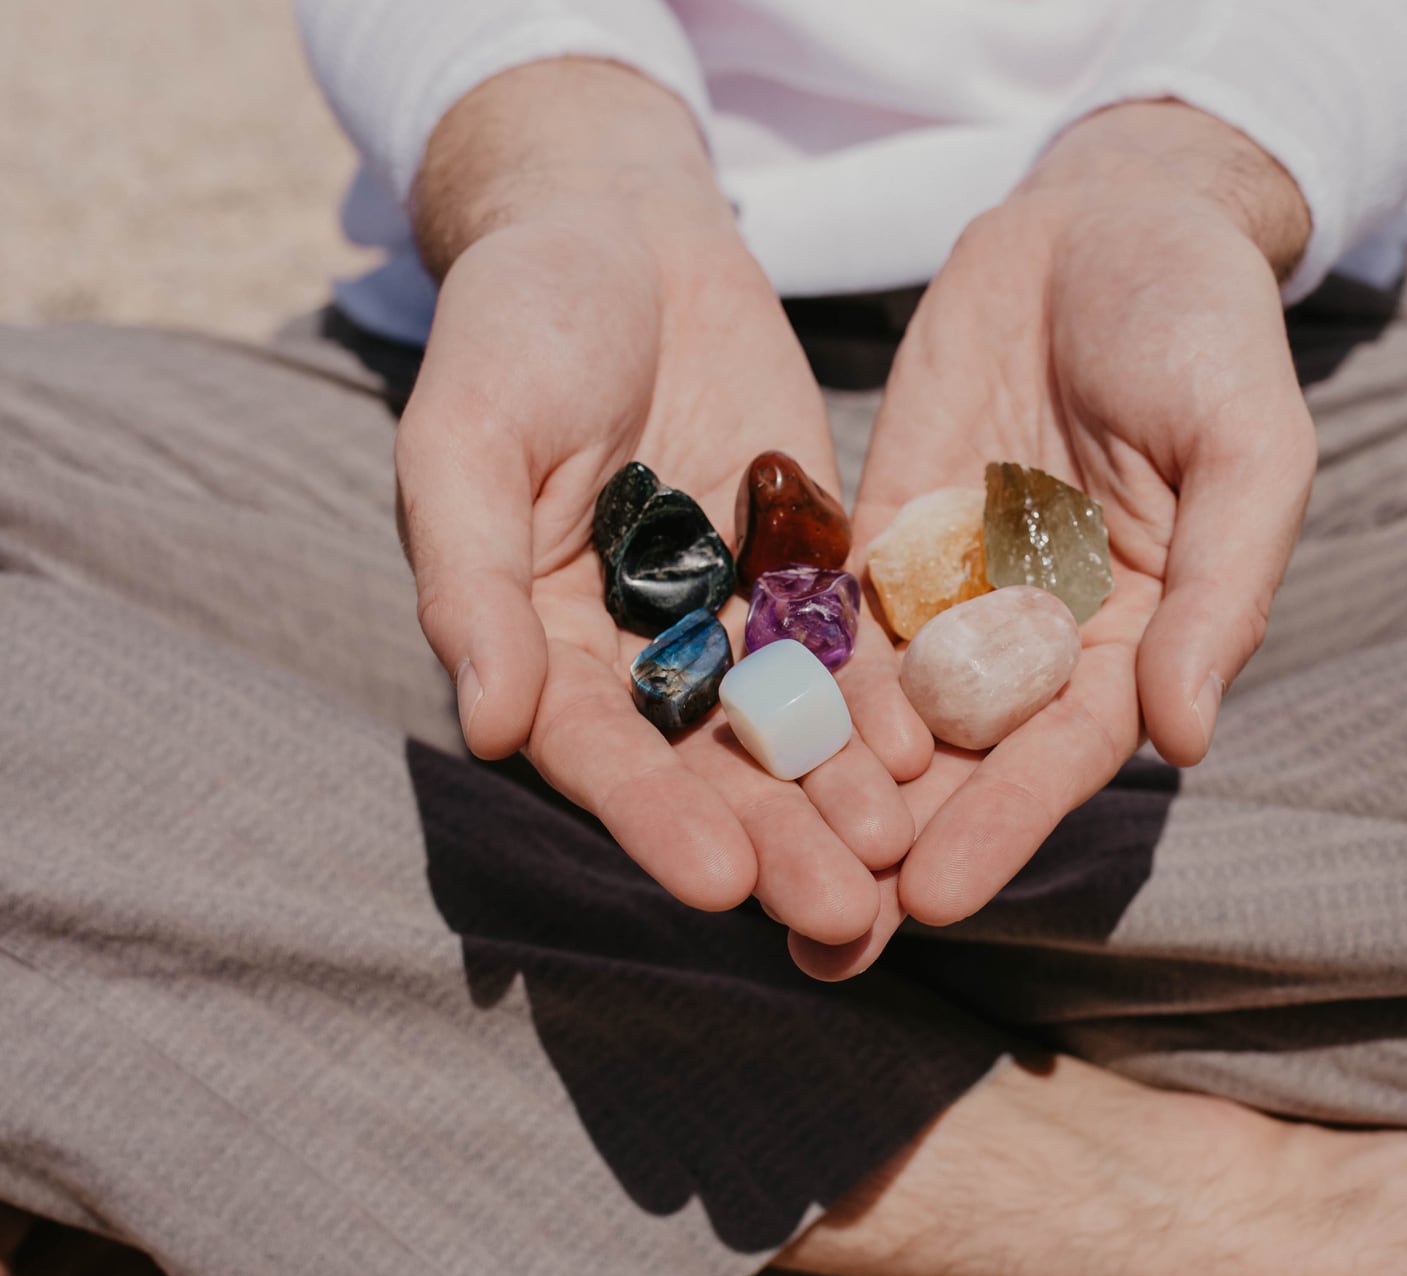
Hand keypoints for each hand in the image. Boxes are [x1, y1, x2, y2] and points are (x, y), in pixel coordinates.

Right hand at [396, 60, 909, 942]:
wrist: (620, 230)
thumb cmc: (515, 325)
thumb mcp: (469, 436)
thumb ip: (470, 582)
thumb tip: (485, 728)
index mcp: (535, 644)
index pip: (598, 753)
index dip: (655, 818)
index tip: (719, 882)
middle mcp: (633, 656)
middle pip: (707, 768)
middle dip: (774, 843)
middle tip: (842, 915)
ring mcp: (724, 617)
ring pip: (790, 728)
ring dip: (840, 798)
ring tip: (898, 862)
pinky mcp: (801, 570)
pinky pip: (849, 647)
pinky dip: (887, 703)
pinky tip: (937, 756)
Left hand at [793, 101, 1317, 970]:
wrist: (1113, 216)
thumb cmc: (1207, 331)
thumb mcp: (1248, 449)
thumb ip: (1222, 592)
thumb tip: (1186, 739)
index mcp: (1135, 639)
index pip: (1060, 757)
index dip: (1002, 826)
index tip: (933, 899)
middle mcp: (1037, 639)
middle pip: (959, 764)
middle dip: (895, 851)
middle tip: (822, 940)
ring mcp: (954, 590)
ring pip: (881, 711)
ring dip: (824, 797)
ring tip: (753, 877)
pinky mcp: (884, 535)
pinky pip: (830, 616)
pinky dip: (787, 679)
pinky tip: (723, 740)